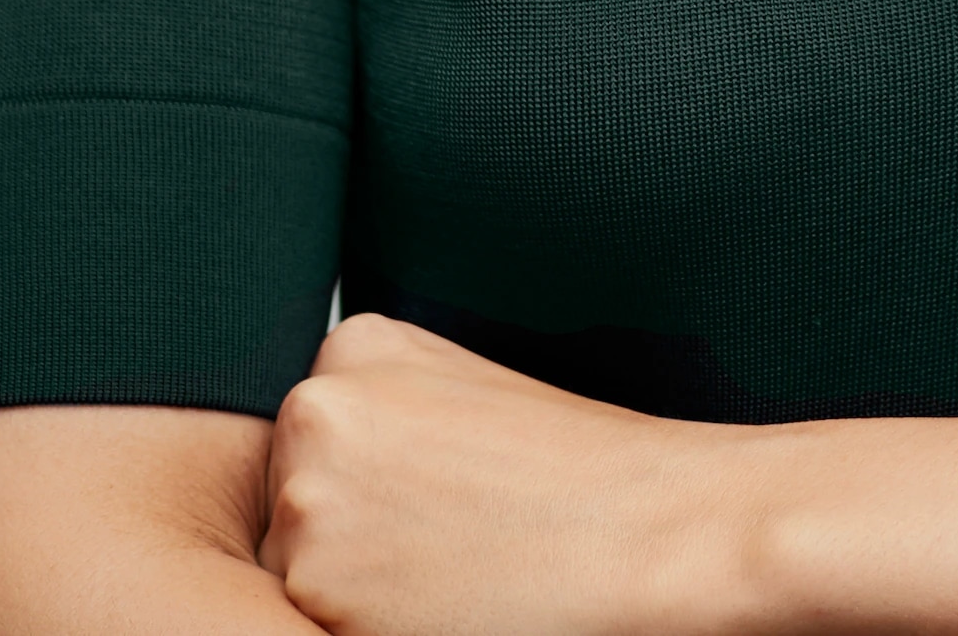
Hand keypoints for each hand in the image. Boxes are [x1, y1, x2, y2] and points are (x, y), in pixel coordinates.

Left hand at [258, 315, 750, 634]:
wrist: (667, 532)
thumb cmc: (595, 477)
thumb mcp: (473, 398)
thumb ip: (389, 415)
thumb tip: (327, 473)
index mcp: (352, 350)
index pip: (312, 453)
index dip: (377, 498)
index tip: (443, 507)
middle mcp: (312, 414)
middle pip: (291, 514)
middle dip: (354, 543)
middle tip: (456, 548)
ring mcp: (306, 505)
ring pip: (295, 581)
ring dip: (358, 595)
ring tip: (463, 578)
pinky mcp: (318, 592)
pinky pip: (316, 629)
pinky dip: (371, 632)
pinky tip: (454, 608)